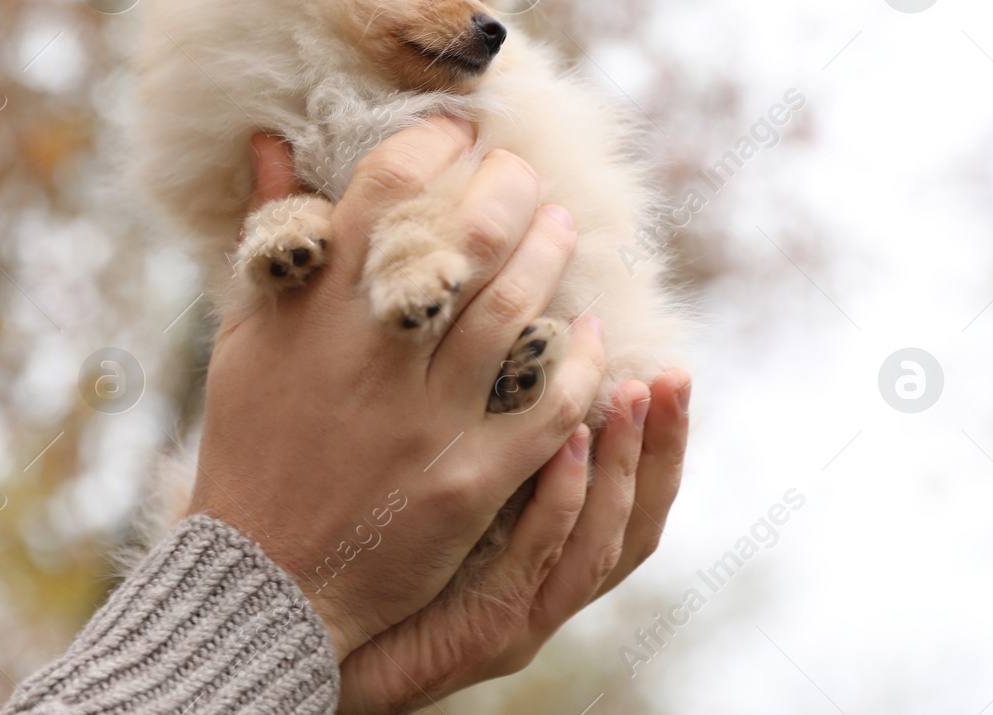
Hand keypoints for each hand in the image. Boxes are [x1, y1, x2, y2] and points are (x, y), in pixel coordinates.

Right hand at [189, 120, 602, 659]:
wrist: (264, 574)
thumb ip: (272, 235)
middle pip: (470, 234)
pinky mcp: (467, 479)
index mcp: (314, 307)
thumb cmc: (250, 443)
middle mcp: (373, 351)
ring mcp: (425, 417)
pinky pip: (547, 404)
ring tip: (562, 226)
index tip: (458, 131)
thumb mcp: (243, 334)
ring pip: (516, 307)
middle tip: (524, 174)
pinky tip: (586, 332)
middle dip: (511, 185)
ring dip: (551, 252)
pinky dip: (575, 360)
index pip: (388, 186)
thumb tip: (273, 140)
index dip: (434, 142)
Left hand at [337, 367, 691, 713]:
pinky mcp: (488, 632)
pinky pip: (537, 560)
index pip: (635, 501)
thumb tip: (498, 349)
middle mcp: (553, 592)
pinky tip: (564, 443)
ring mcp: (526, 616)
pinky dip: (559, 501)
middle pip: (640, 523)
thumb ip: (478, 442)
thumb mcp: (441, 494)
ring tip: (627, 395)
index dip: (663, 442)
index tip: (673, 371)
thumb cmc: (372, 561)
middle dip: (662, 449)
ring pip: (602, 543)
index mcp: (551, 562)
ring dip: (621, 466)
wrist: (318, 644)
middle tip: (674, 376)